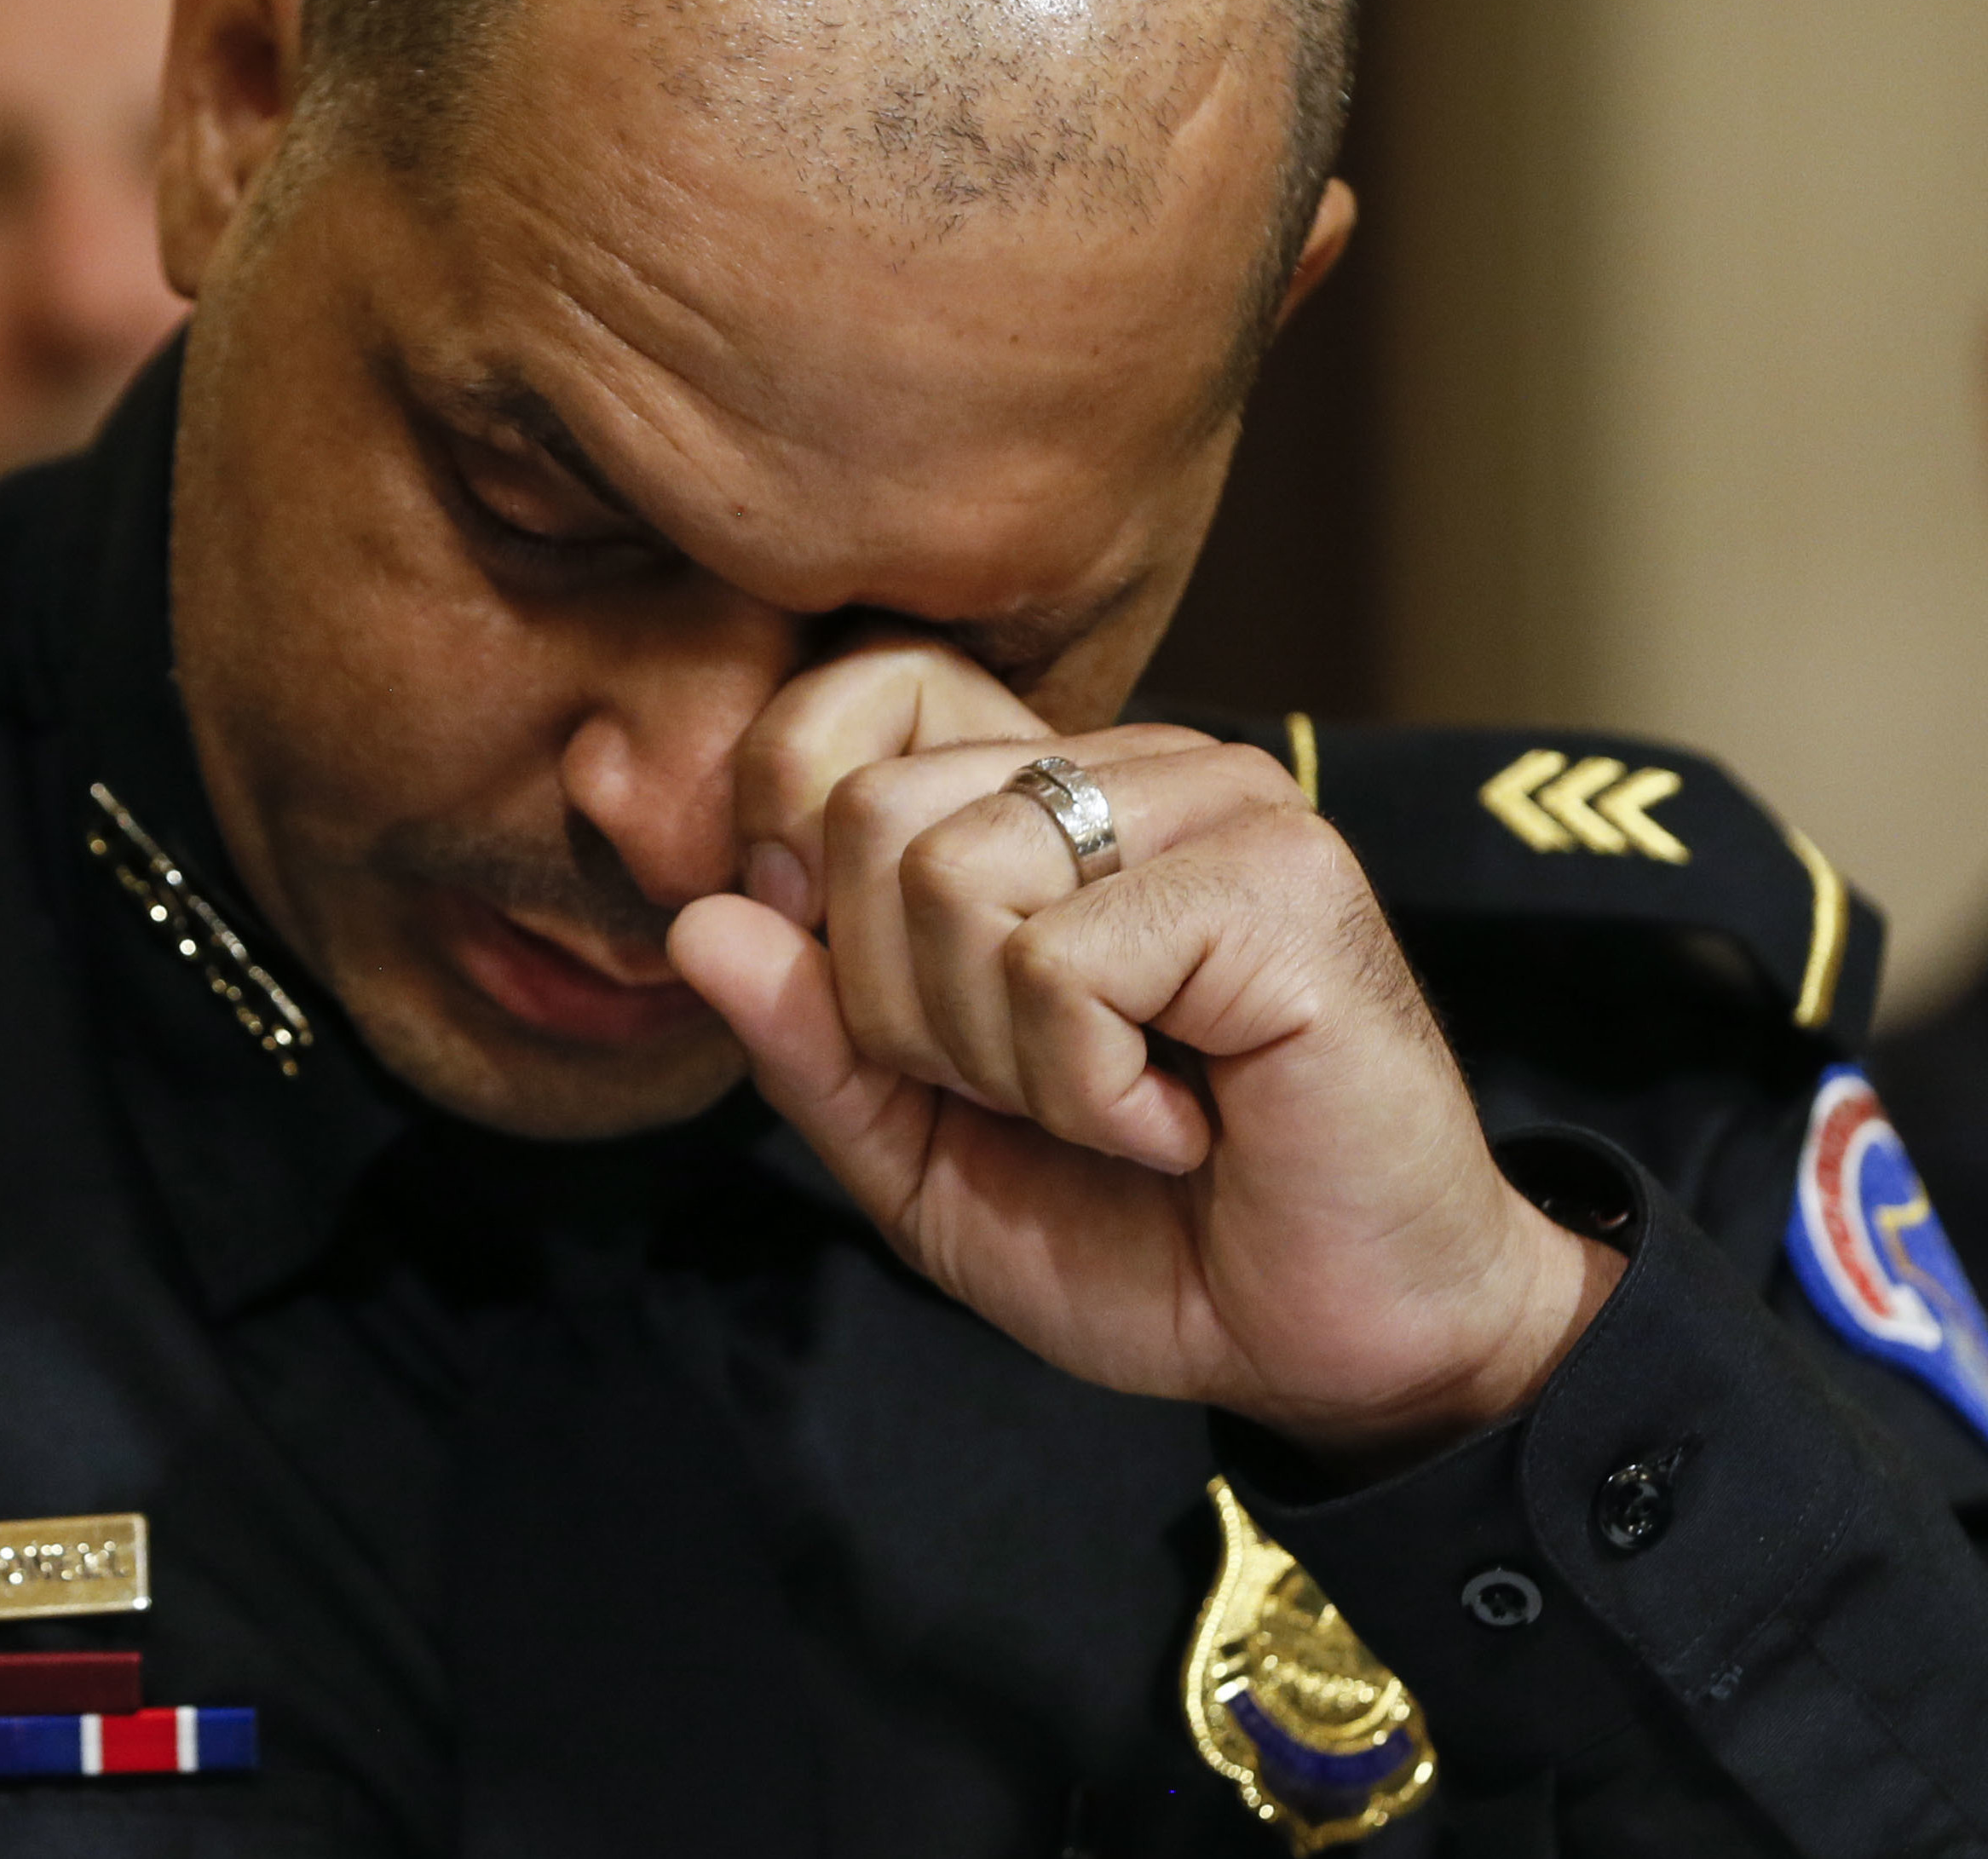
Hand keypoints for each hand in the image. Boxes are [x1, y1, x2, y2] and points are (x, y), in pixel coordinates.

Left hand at [666, 640, 1621, 1472]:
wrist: (1337, 1342)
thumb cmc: (1143, 1234)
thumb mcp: (921, 1156)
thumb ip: (809, 1041)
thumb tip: (701, 920)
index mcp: (1042, 794)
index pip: (857, 697)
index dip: (807, 862)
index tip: (889, 1011)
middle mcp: (1131, 765)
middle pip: (868, 815)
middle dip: (905, 1012)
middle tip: (1037, 1092)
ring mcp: (1218, 802)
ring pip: (952, 881)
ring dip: (1004, 1061)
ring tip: (1119, 1104)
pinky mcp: (1279, 876)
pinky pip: (1056, 964)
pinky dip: (1089, 1093)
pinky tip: (1180, 1123)